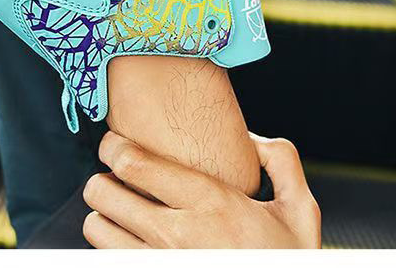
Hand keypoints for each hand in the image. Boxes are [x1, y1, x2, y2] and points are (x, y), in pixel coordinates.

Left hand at [83, 130, 320, 248]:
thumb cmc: (286, 259)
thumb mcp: (299, 211)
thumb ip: (281, 161)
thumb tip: (251, 139)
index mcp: (210, 204)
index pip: (134, 164)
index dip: (113, 147)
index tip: (113, 144)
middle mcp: (178, 236)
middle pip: (103, 193)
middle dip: (102, 178)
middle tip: (113, 176)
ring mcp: (161, 263)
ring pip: (96, 229)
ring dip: (103, 215)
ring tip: (119, 211)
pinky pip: (107, 259)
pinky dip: (111, 245)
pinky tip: (129, 240)